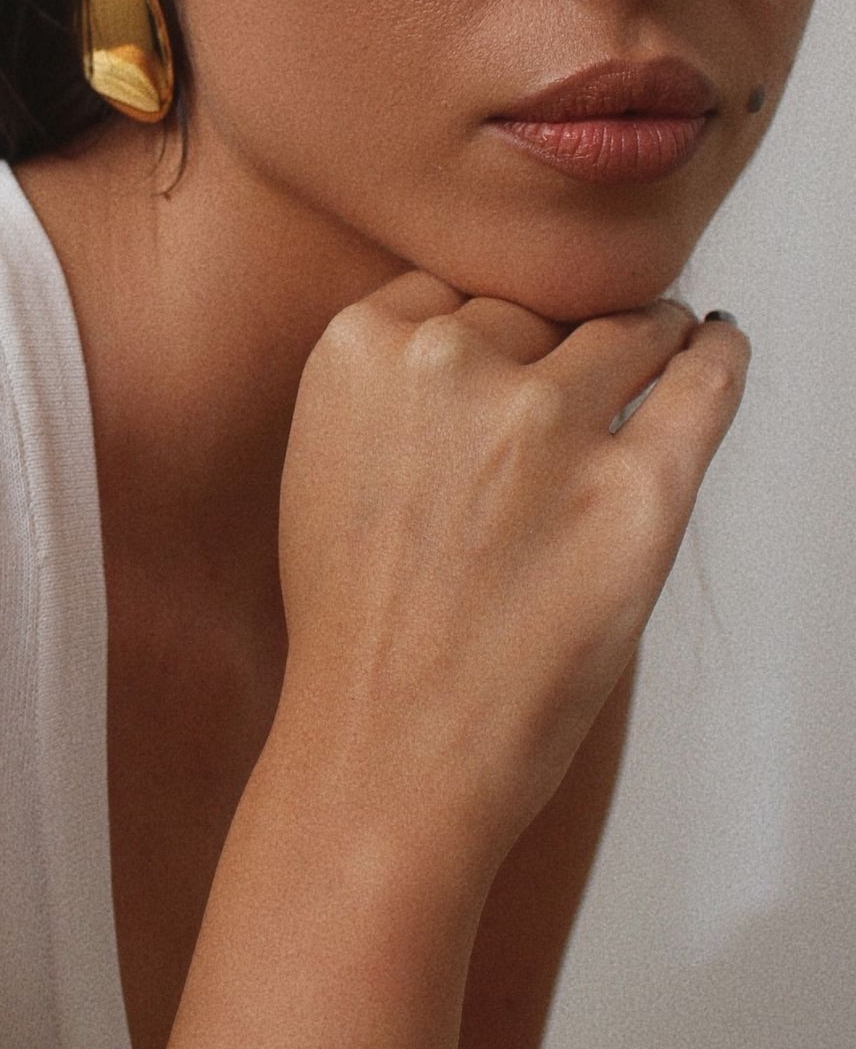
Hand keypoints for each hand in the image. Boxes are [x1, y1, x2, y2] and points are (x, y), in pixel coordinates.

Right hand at [275, 272, 749, 870]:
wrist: (388, 755)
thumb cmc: (359, 631)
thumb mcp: (330, 470)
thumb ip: (393, 391)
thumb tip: (497, 335)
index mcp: (356, 351)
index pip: (453, 293)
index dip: (486, 334)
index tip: (508, 363)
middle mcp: (449, 367)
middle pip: (535, 311)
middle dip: (550, 350)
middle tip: (561, 408)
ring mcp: (548, 428)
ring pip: (623, 330)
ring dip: (644, 340)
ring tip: (660, 353)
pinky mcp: (639, 492)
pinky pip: (706, 382)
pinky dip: (718, 359)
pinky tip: (717, 349)